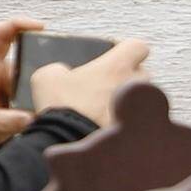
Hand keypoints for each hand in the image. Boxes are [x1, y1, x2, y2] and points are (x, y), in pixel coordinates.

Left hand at [0, 18, 44, 149]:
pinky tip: (45, 101)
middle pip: (22, 49)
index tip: (40, 28)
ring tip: (45, 97)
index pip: (0, 34)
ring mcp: (7, 77)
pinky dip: (41, 89)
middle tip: (51, 71)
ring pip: (31, 69)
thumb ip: (6, 121)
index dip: (19, 25)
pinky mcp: (16, 87)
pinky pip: (33, 82)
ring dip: (39, 81)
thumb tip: (30, 117)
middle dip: (38, 56)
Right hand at [27, 37, 150, 122]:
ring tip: (107, 107)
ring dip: (129, 100)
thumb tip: (62, 73)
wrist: (70, 144)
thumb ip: (59, 68)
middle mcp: (134, 86)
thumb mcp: (47, 77)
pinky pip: (136, 122)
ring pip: (142, 99)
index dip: (127, 49)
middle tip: (107, 84)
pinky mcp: (137, 133)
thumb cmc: (62, 108)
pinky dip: (125, 122)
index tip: (115, 54)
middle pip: (142, 74)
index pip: (138, 47)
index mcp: (117, 66)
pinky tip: (107, 126)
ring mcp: (138, 110)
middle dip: (128, 77)